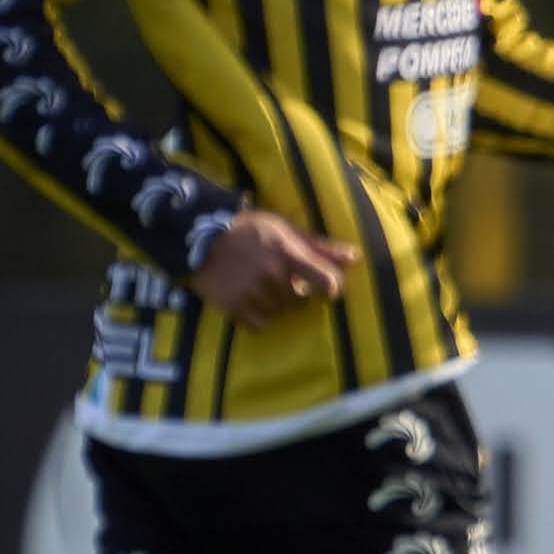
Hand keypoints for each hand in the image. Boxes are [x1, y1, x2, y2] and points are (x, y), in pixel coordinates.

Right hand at [193, 209, 356, 323]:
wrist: (199, 237)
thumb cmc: (249, 230)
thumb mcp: (285, 230)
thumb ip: (320, 247)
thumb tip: (354, 258)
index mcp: (287, 253)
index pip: (325, 281)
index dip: (332, 288)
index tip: (327, 290)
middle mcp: (272, 275)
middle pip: (301, 300)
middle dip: (295, 291)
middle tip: (278, 277)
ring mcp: (252, 292)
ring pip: (280, 312)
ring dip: (275, 303)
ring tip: (259, 284)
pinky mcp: (234, 306)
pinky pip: (259, 324)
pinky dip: (257, 315)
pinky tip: (249, 298)